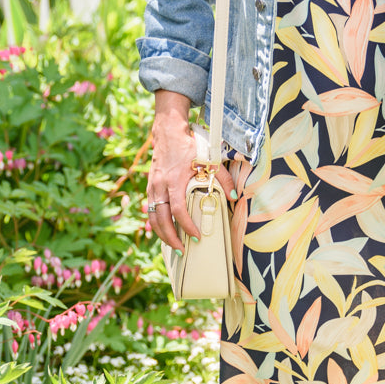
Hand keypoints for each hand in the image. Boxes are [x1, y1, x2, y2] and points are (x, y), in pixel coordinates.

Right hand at [147, 99, 232, 253]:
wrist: (168, 132)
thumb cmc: (190, 146)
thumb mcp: (209, 160)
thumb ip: (223, 179)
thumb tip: (234, 198)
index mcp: (173, 181)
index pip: (178, 210)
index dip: (186, 226)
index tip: (196, 236)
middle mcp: (159, 186)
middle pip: (160, 219)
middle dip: (170, 238)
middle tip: (183, 250)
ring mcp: (152, 187)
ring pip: (152, 217)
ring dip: (162, 234)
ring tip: (174, 246)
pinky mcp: (150, 187)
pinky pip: (151, 211)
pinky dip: (157, 224)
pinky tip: (167, 232)